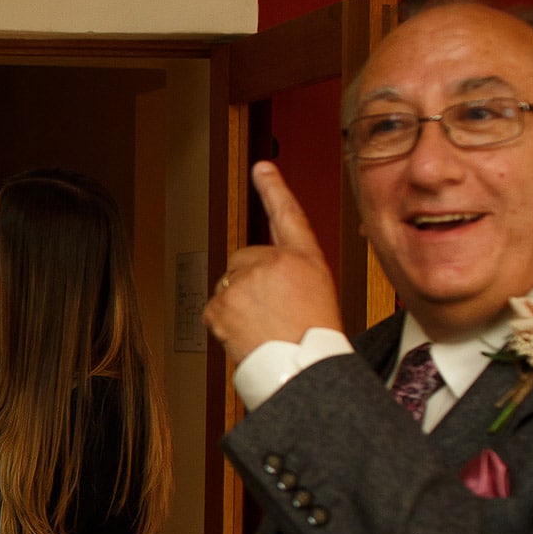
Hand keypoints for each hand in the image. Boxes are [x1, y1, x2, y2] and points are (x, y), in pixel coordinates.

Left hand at [204, 161, 344, 361]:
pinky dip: (225, 321)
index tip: (262, 167)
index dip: (273, 189)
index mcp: (304, 257)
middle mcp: (274, 261)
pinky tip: (246, 332)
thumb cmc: (312, 336)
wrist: (303, 366)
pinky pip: (215, 306)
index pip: (287, 214)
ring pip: (229, 284)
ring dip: (238, 303)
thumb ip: (288, 273)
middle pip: (244, 260)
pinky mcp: (222, 299)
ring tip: (262, 325)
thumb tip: (258, 271)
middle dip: (250, 282)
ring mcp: (245, 279)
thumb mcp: (317, 292)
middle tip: (271, 311)